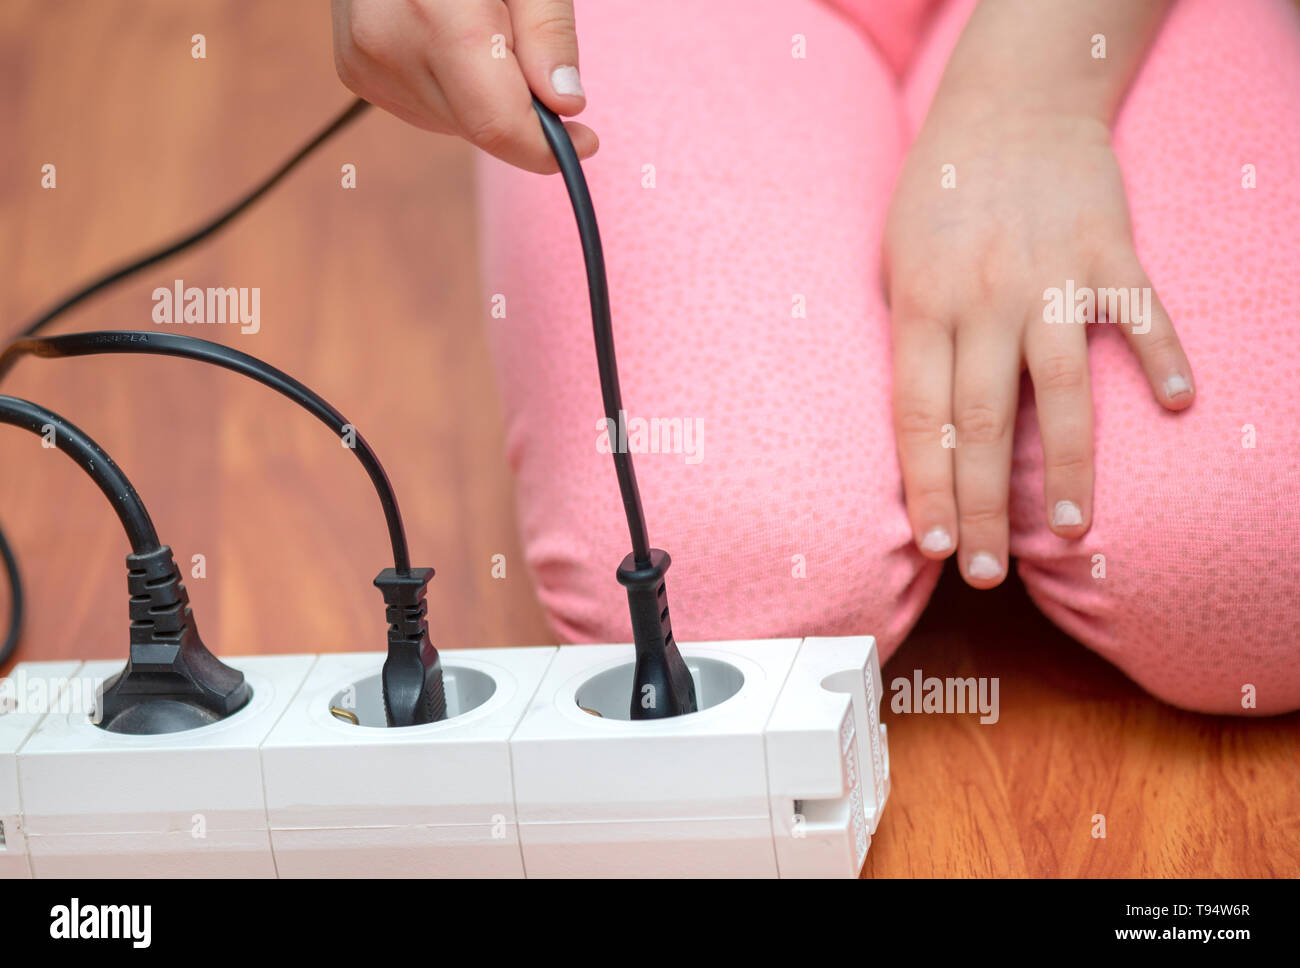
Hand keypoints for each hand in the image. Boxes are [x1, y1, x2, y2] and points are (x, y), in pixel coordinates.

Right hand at [330, 0, 596, 172]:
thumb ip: (546, 31)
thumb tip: (565, 103)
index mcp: (435, 11)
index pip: (496, 122)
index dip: (545, 147)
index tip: (585, 140)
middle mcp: (390, 44)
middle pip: (479, 128)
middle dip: (520, 111)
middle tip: (531, 57)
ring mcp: (366, 63)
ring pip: (455, 125)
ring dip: (486, 99)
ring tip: (479, 32)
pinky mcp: (357, 72)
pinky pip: (427, 110)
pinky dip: (455, 92)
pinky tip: (449, 43)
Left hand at [884, 95, 1194, 587]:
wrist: (1010, 105)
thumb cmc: (943, 195)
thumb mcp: (896, 263)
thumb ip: (908, 341)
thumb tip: (915, 430)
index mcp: (923, 306)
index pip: (919, 418)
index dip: (925, 486)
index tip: (932, 547)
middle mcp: (984, 300)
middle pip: (980, 422)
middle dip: (982, 506)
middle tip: (986, 571)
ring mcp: (1050, 278)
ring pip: (1059, 388)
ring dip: (1065, 464)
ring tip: (1070, 529)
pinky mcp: (1109, 253)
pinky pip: (1141, 314)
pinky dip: (1163, 355)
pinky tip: (1180, 404)